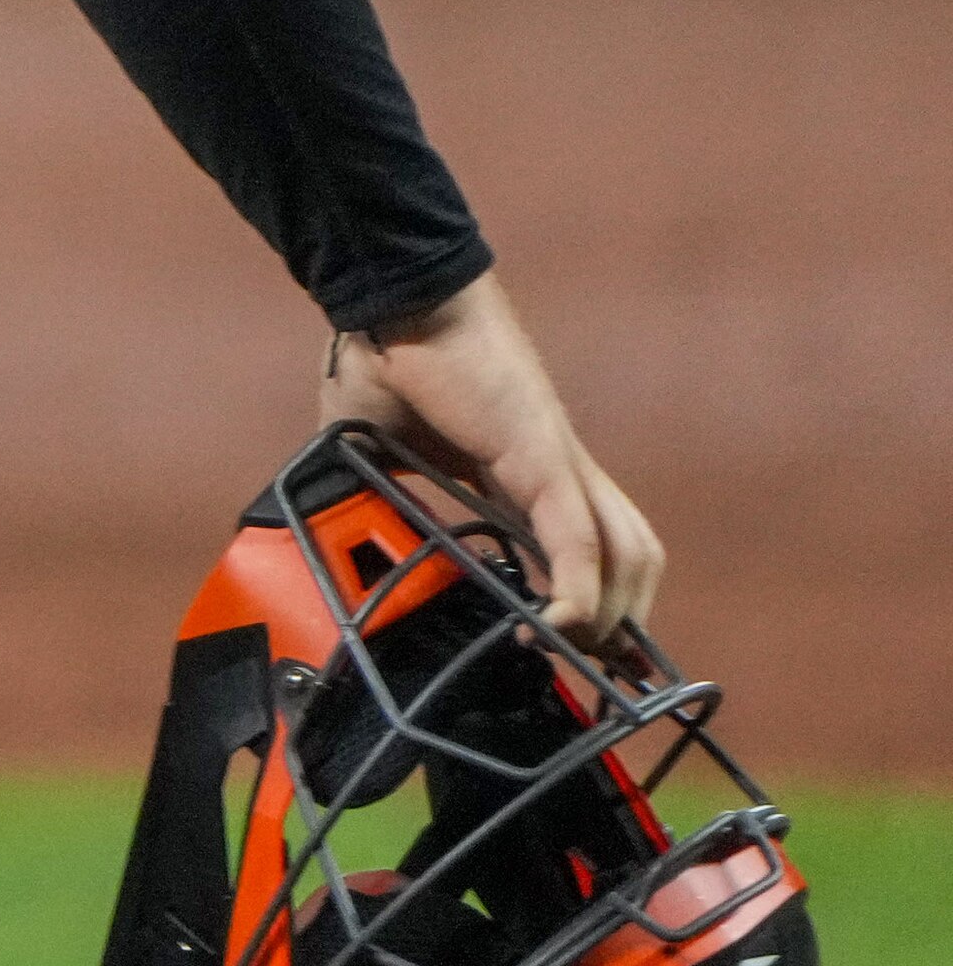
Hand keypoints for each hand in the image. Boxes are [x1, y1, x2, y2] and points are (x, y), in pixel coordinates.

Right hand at [322, 270, 662, 639]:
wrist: (394, 299)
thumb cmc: (387, 357)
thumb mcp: (373, 450)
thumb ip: (373, 493)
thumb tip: (331, 535)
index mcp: (521, 471)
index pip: (589, 544)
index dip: (597, 598)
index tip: (578, 645)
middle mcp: (557, 470)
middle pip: (633, 554)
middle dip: (627, 619)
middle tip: (600, 666)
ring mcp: (558, 463)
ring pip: (629, 553)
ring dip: (612, 613)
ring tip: (571, 646)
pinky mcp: (543, 458)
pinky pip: (581, 540)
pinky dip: (581, 593)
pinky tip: (559, 626)